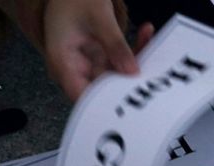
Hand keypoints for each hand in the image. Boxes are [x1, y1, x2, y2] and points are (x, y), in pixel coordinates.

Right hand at [38, 0, 153, 101]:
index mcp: (63, 62)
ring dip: (136, 61)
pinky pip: (120, 63)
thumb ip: (114, 44)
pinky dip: (134, 50)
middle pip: (103, 89)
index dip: (105, 103)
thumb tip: (133, 73)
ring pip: (116, 77)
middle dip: (128, 81)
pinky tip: (145, 31)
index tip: (130, 97)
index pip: (82, 96)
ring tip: (148, 38)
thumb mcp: (97, 16)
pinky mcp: (100, 58)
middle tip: (150, 68)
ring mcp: (88, 64)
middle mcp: (74, 69)